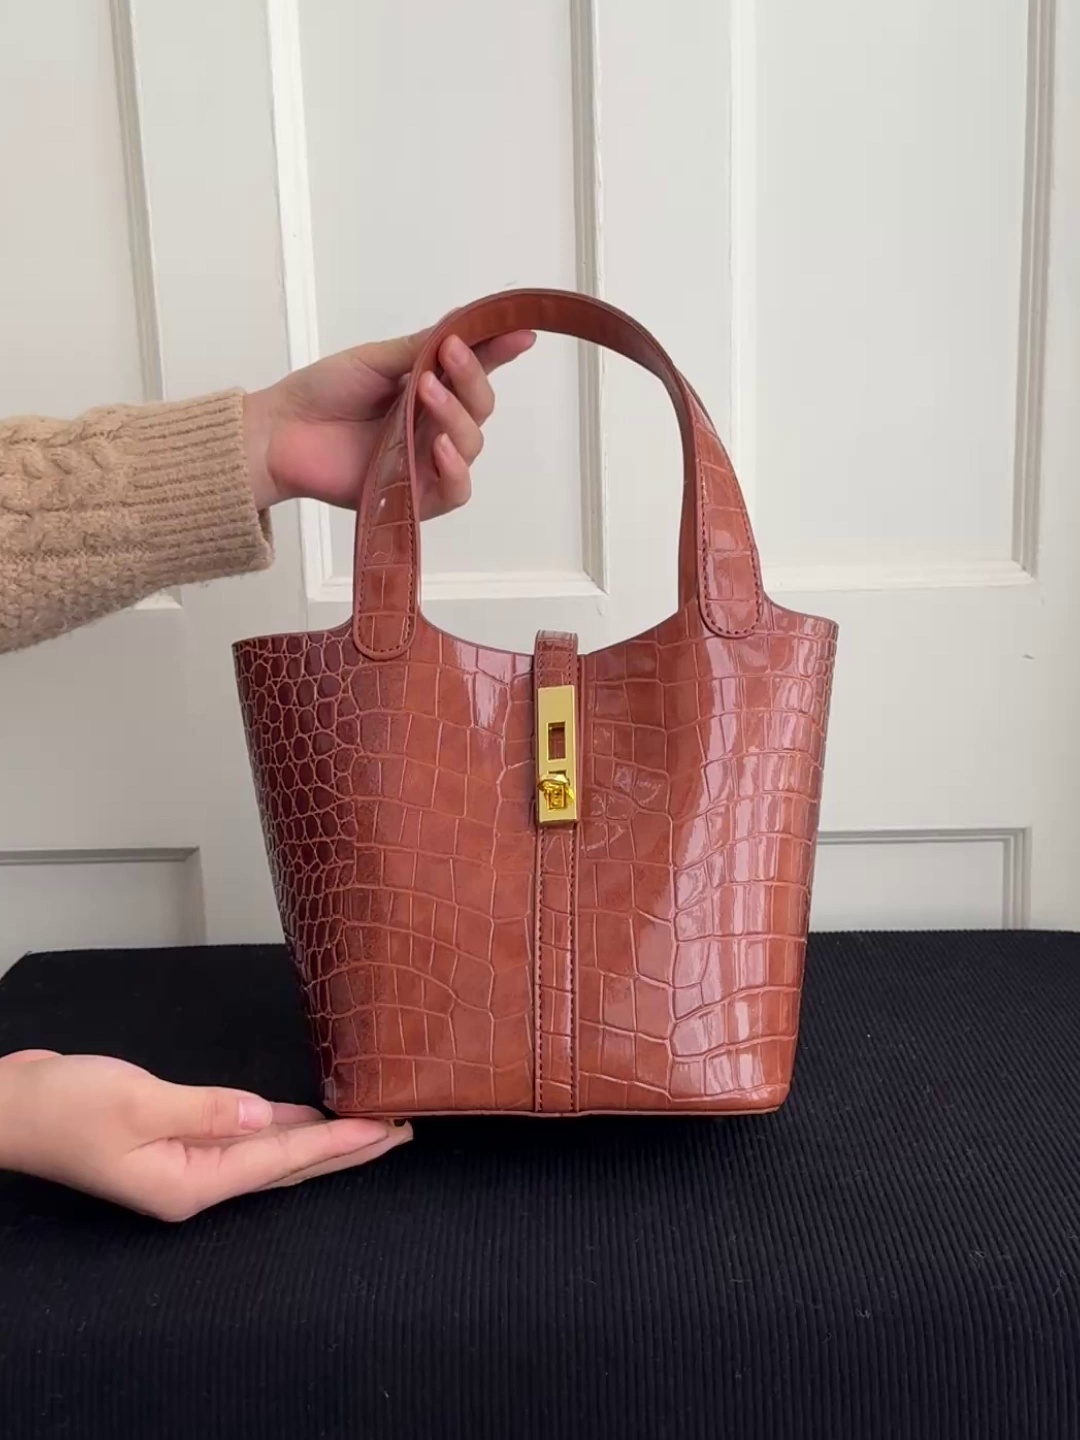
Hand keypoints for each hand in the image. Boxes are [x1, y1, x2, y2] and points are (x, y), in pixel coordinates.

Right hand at [0, 1049, 409, 1221]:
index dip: (340, 1144)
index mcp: (190, 1183)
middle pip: (288, 1168)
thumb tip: (266, 1116)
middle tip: (403, 1130)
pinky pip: (243, 1140)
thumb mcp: (136, 1100)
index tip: (389, 1129)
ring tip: (371, 1126)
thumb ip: (207, 1109)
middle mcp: (196, 1184)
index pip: (284, 1162)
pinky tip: (306, 1118)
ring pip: (270, 1157)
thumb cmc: (63, 1107)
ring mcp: (184, 1166)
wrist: (10, 1108)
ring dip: (320, 1141)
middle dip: (347, 1151)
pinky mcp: (174, 1141)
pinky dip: (281, 1129)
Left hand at [243, 327, 534, 516]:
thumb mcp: (377, 359)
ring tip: (425, 393)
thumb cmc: (322, 394)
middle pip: (481, 407)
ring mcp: (428, 461)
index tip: (520, 332)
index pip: (476, 372)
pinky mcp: (418, 496)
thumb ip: (422, 347)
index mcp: (429, 389)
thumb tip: (465, 324)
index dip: (500, 352)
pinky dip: (455, 467)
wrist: (282, 432)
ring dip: (456, 415)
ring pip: (472, 443)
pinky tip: (438, 446)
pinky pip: (457, 489)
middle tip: (447, 356)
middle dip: (472, 378)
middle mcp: (435, 425)